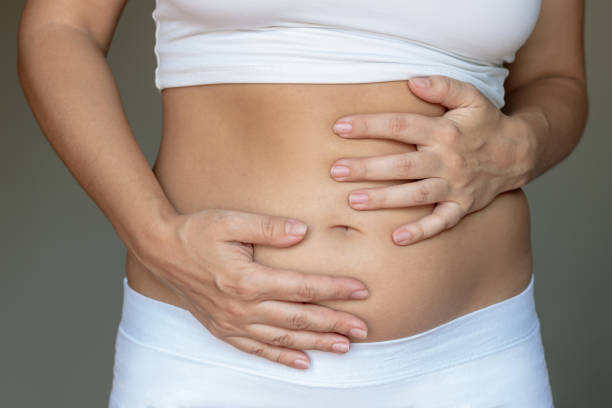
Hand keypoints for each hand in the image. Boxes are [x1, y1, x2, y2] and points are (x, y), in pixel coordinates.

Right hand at [140, 209, 369, 369]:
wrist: (162, 251)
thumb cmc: (197, 232)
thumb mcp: (232, 222)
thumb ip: (269, 228)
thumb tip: (303, 231)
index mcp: (248, 279)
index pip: (302, 288)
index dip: (334, 290)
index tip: (360, 291)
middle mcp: (242, 307)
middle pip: (298, 320)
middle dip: (334, 324)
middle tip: (363, 329)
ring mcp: (232, 322)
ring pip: (283, 340)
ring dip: (316, 344)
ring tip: (344, 347)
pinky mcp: (223, 329)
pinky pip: (257, 350)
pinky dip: (281, 358)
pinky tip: (302, 363)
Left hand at [329, 75, 530, 245]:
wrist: (517, 153)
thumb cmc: (485, 122)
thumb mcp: (470, 96)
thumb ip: (442, 86)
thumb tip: (411, 81)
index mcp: (444, 131)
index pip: (400, 126)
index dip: (369, 126)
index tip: (340, 127)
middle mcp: (447, 160)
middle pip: (402, 165)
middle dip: (367, 169)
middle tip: (336, 171)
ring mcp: (455, 186)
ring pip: (415, 195)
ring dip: (384, 200)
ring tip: (353, 203)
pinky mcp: (462, 206)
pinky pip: (441, 222)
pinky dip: (421, 231)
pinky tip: (397, 239)